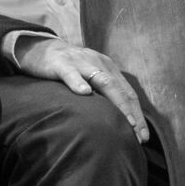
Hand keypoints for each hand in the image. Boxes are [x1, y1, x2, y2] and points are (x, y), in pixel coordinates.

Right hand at [14, 37, 151, 140]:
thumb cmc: (67, 68)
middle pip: (120, 90)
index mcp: (108, 69)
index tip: (143, 137)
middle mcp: (100, 64)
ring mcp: (82, 63)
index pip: (128, 93)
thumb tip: (116, 120)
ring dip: (117, 102)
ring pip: (103, 82)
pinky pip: (71, 74)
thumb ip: (102, 93)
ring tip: (125, 121)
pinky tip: (84, 93)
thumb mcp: (89, 77)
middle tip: (139, 136)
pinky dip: (78, 83)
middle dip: (132, 114)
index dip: (137, 114)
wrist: (40, 48)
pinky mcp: (62, 64)